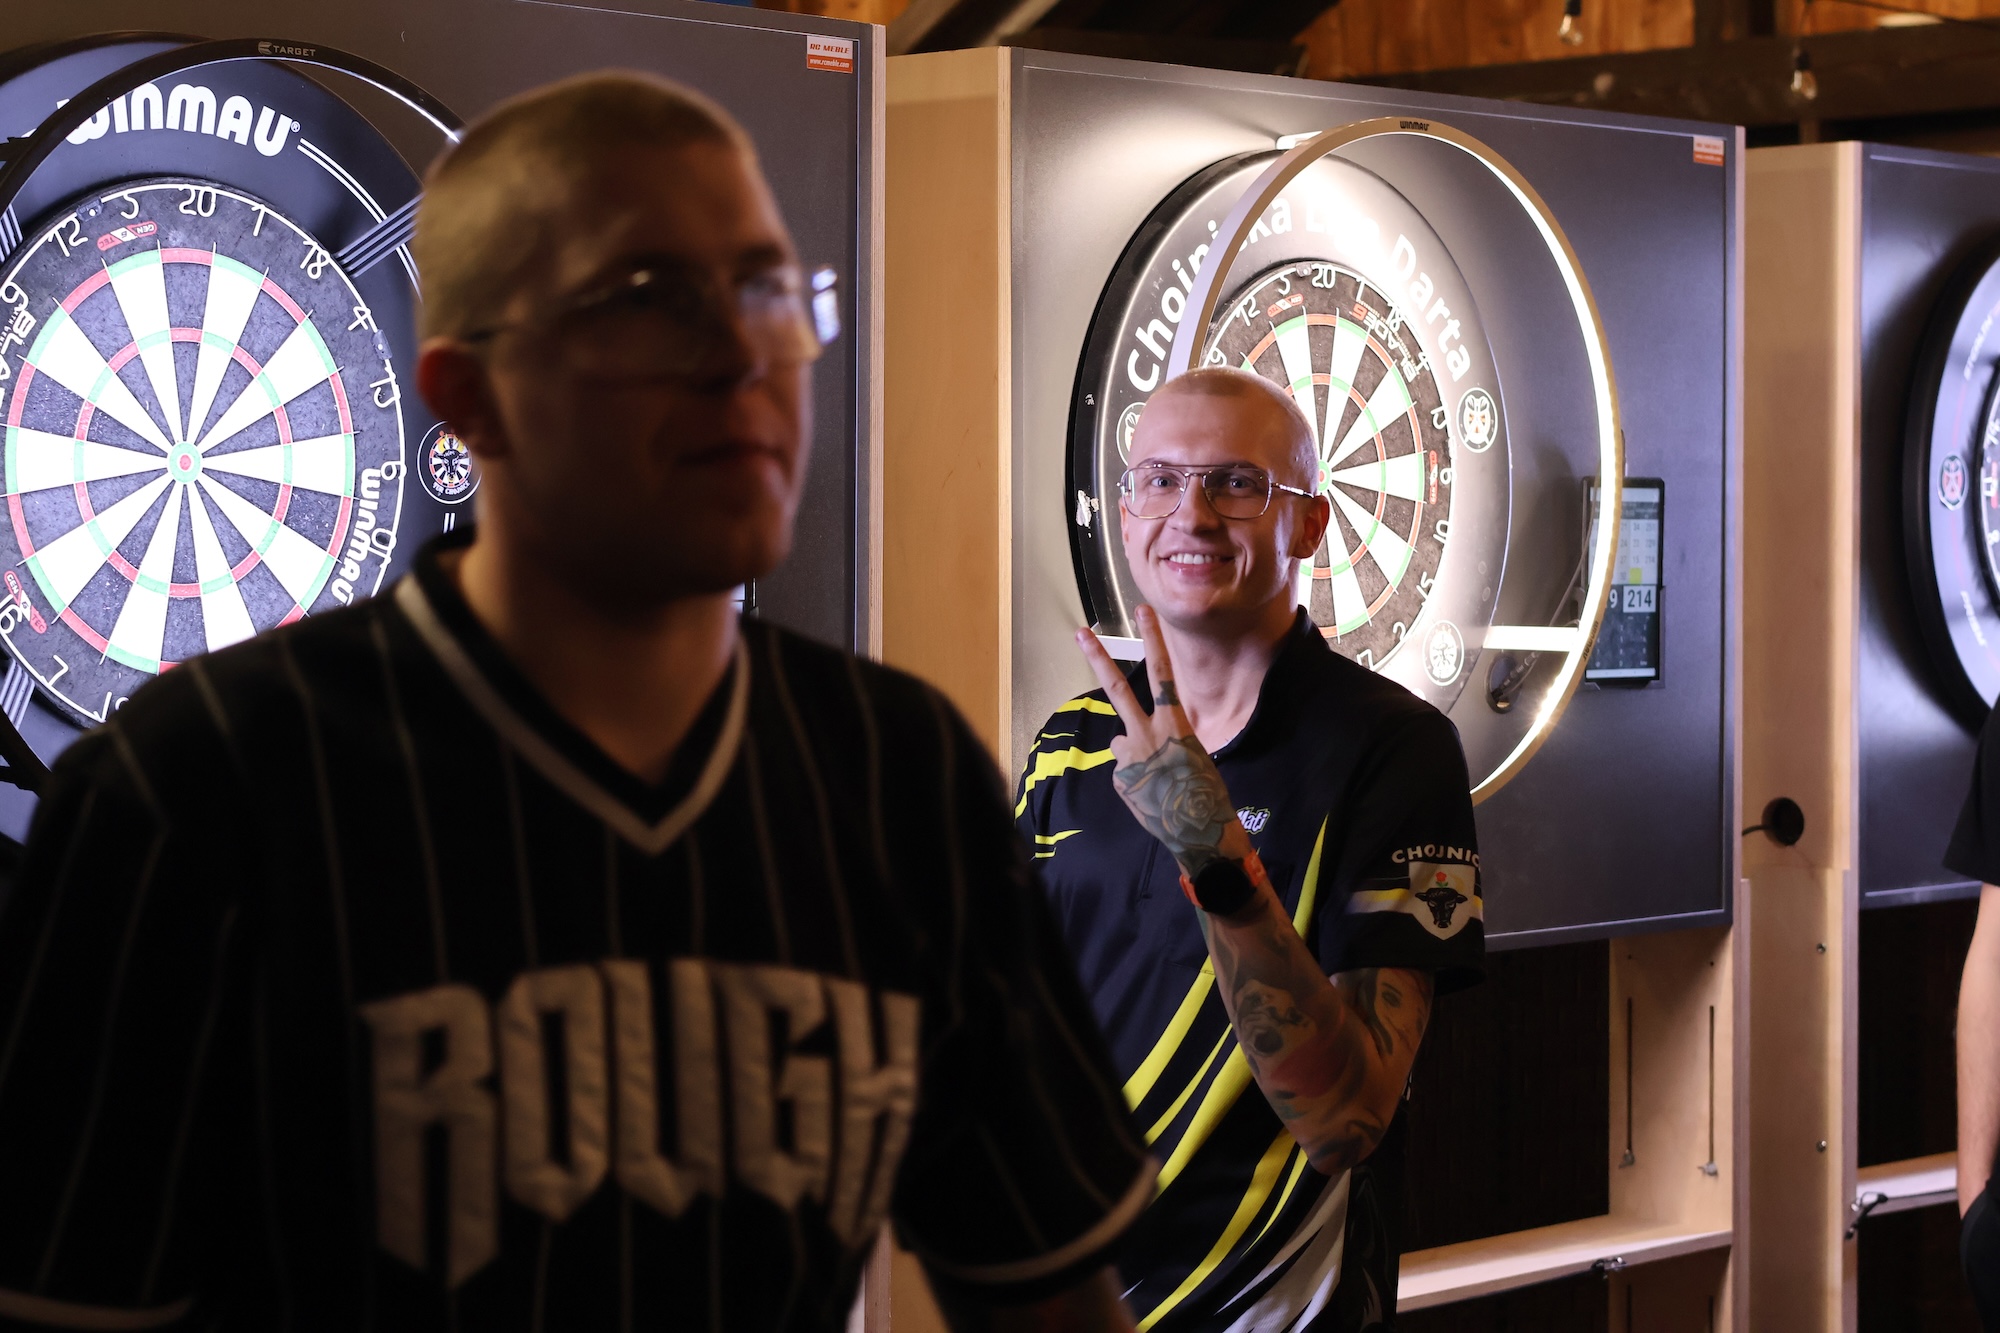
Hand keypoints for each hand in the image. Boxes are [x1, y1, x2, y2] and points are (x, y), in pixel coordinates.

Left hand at [1074, 605, 1249, 879]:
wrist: (1200, 832)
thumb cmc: (1207, 793)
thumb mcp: (1193, 755)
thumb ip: (1161, 739)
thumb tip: (1124, 740)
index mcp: (1174, 723)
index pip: (1161, 672)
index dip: (1152, 639)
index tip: (1142, 611)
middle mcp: (1146, 734)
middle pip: (1117, 689)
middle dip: (1098, 658)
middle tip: (1080, 632)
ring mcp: (1128, 757)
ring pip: (1120, 741)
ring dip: (1132, 753)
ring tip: (1155, 778)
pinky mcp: (1118, 779)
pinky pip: (1124, 771)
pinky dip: (1134, 781)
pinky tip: (1151, 796)